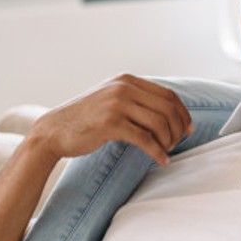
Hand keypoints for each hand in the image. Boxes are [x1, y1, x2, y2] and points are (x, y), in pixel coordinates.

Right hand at [27, 74, 193, 166]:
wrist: (52, 131)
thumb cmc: (85, 119)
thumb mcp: (112, 99)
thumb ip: (136, 100)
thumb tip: (169, 113)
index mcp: (127, 81)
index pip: (168, 95)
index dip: (183, 113)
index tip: (189, 128)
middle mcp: (124, 88)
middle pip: (168, 108)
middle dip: (178, 128)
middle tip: (178, 143)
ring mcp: (117, 104)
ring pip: (159, 123)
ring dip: (169, 141)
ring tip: (167, 151)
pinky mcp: (111, 124)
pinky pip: (145, 139)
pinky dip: (157, 152)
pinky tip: (161, 160)